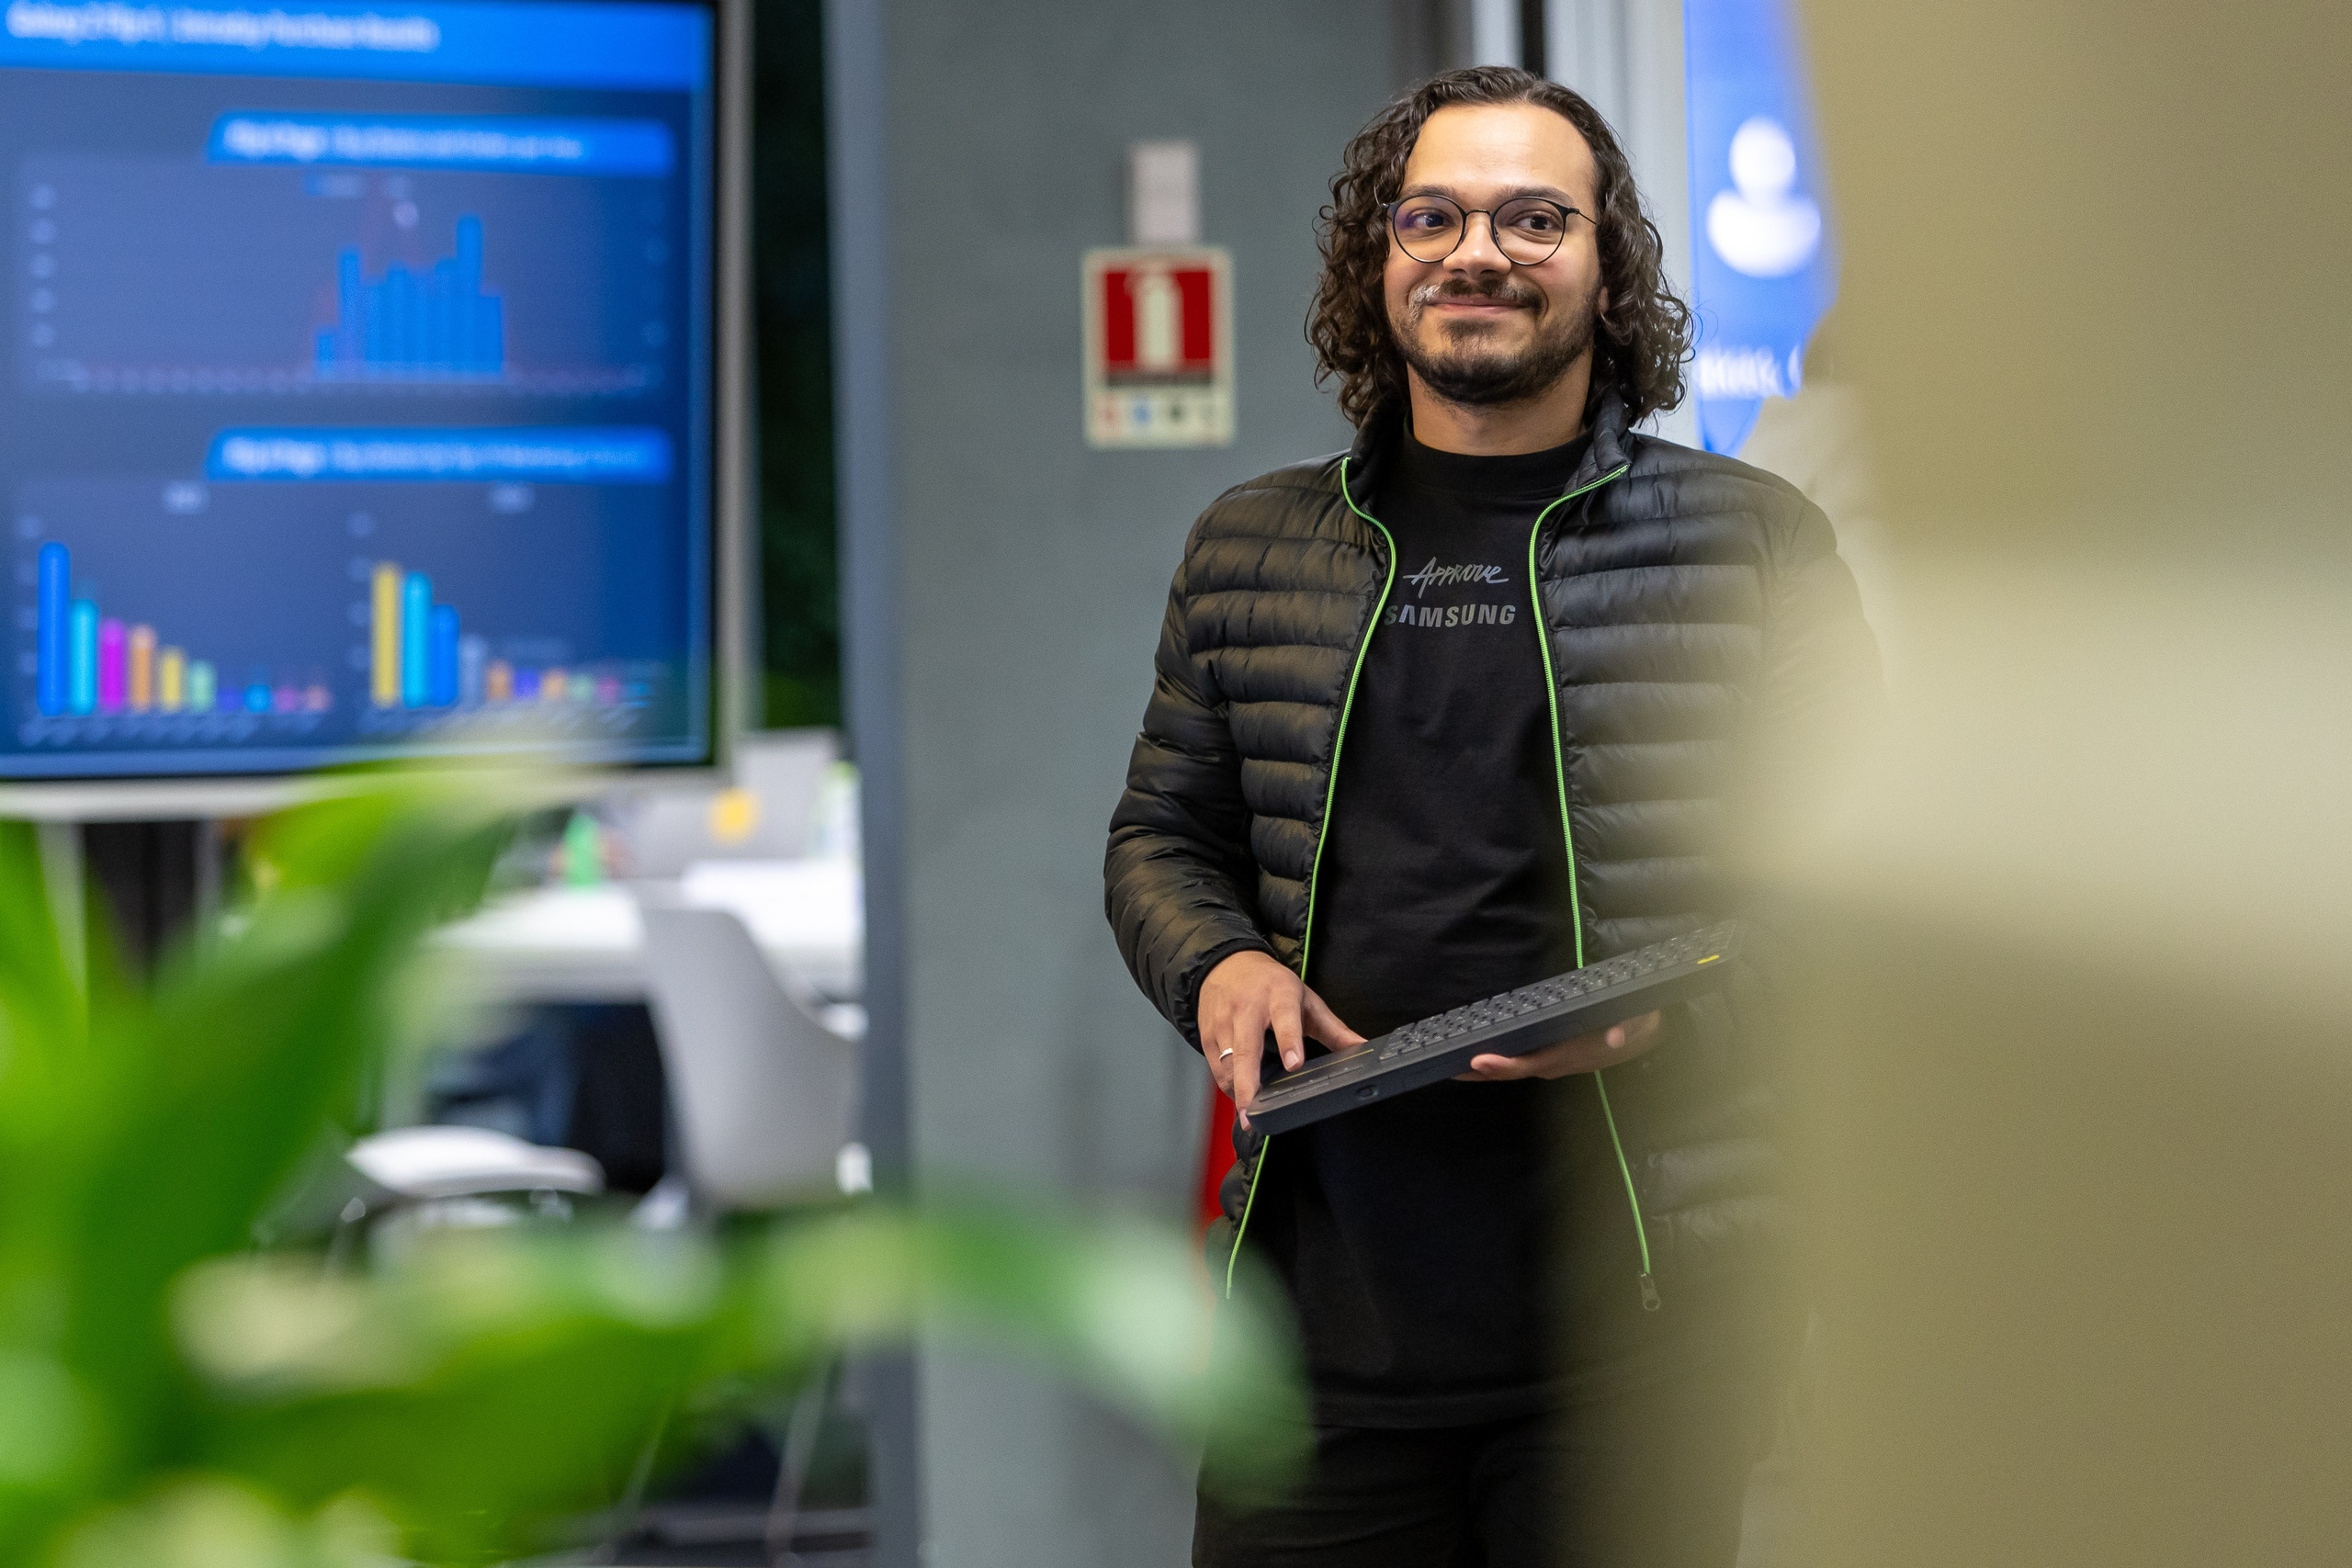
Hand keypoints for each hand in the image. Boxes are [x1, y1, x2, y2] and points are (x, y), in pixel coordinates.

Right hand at [1198, 950, 1365, 1123]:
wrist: (1227, 963)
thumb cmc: (1272, 985)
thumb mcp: (1306, 1000)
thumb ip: (1334, 1028)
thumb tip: (1363, 1048)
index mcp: (1278, 996)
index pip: (1285, 1019)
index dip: (1290, 1042)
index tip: (1294, 1064)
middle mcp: (1247, 1008)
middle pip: (1245, 1050)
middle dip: (1248, 1084)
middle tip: (1252, 1114)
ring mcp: (1223, 1021)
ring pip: (1227, 1064)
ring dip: (1238, 1091)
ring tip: (1249, 1114)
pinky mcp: (1206, 1033)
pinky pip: (1215, 1068)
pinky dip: (1228, 1086)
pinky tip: (1239, 1096)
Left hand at [1456, 1010, 1663, 1081]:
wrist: (1645, 1033)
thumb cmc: (1636, 1023)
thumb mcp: (1638, 1021)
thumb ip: (1627, 1027)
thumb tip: (1613, 1037)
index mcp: (1571, 1054)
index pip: (1532, 1063)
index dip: (1505, 1065)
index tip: (1479, 1060)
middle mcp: (1557, 1063)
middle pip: (1513, 1072)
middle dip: (1480, 1073)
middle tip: (1447, 1068)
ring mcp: (1553, 1062)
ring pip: (1513, 1070)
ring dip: (1483, 1071)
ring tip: (1450, 1065)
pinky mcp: (1551, 1056)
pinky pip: (1519, 1062)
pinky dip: (1496, 1063)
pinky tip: (1475, 1060)